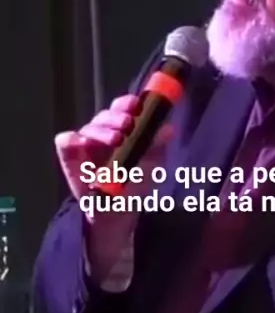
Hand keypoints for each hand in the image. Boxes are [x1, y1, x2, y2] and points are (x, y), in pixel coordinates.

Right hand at [55, 94, 171, 205]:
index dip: (127, 103)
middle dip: (116, 116)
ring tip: (115, 139)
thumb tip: (169, 129)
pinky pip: (66, 140)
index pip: (122, 108)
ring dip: (102, 130)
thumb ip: (157, 145)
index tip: (136, 105)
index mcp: (122, 128)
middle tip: (127, 123)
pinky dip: (72, 139)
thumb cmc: (135, 181)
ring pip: (89, 127)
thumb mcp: (152, 164)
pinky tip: (83, 142)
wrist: (118, 209)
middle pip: (105, 115)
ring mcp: (84, 141)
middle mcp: (102, 130)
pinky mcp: (69, 153)